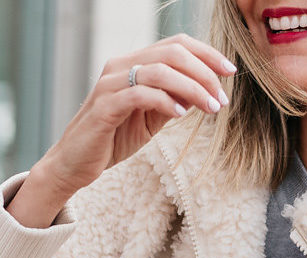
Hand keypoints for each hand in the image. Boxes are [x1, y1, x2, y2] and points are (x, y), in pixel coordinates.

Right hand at [29, 34, 238, 208]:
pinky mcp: (105, 106)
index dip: (206, 54)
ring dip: (192, 88)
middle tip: (222, 98)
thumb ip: (173, 102)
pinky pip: (141, 94)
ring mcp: (111, 84)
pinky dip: (166, 102)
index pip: (175, 45)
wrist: (76, 163)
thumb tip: (204, 93)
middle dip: (204, 72)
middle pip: (171, 52)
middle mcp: (121, 66)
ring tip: (211, 108)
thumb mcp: (151, 119)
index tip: (230, 73)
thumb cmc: (113, 139)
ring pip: (159, 70)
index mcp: (134, 64)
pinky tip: (182, 115)